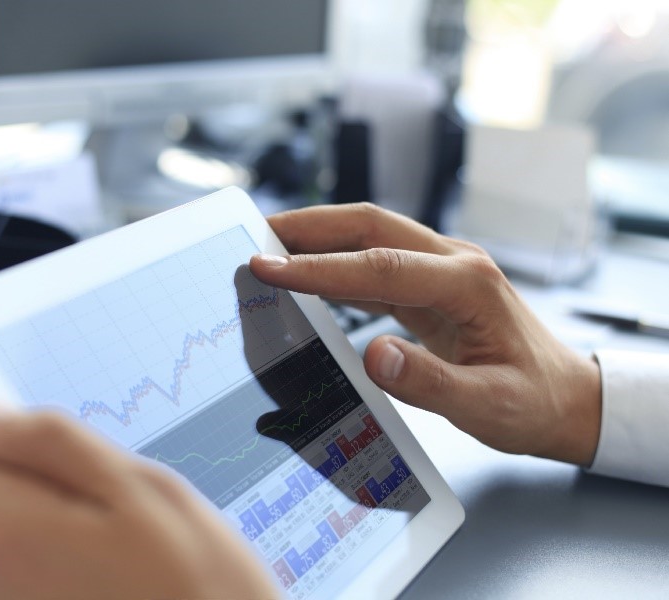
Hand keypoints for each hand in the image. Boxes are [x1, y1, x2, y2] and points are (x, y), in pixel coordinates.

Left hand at [0, 404, 279, 599]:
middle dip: (48, 486)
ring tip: (126, 552)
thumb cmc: (199, 585)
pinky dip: (67, 567)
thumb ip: (48, 443)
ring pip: (16, 534)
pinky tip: (116, 579)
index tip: (45, 444)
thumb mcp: (140, 488)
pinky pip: (30, 574)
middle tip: (118, 510)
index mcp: (12, 532)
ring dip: (64, 530)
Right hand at [249, 203, 600, 465]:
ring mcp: (442, 268)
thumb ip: (430, 382)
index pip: (379, 266)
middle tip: (255, 236)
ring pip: (370, 235)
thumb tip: (373, 356)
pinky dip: (336, 261)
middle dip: (309, 227)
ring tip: (269, 247)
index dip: (319, 267)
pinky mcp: (432, 283)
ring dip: (319, 237)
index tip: (268, 267)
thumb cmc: (533, 402)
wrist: (565, 397)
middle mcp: (454, 262)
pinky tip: (309, 273)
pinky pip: (375, 261)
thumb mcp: (488, 406)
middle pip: (370, 225)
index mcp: (468, 284)